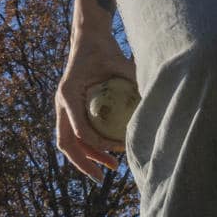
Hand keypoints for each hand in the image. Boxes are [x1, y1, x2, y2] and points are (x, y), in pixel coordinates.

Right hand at [54, 29, 136, 178]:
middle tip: (102, 177)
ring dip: (87, 157)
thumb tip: (154, 98)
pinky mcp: (71, 110)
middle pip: (66, 143)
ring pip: (70, 142)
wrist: (87, 38)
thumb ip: (133, 78)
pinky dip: (90, 147)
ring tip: (111, 168)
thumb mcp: (120, 61)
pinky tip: (109, 153)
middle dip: (83, 162)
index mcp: (68, 93)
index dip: (97, 144)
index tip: (118, 148)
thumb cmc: (104, 48)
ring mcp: (64, 108)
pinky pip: (76, 135)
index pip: (78, 129)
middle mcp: (61, 103)